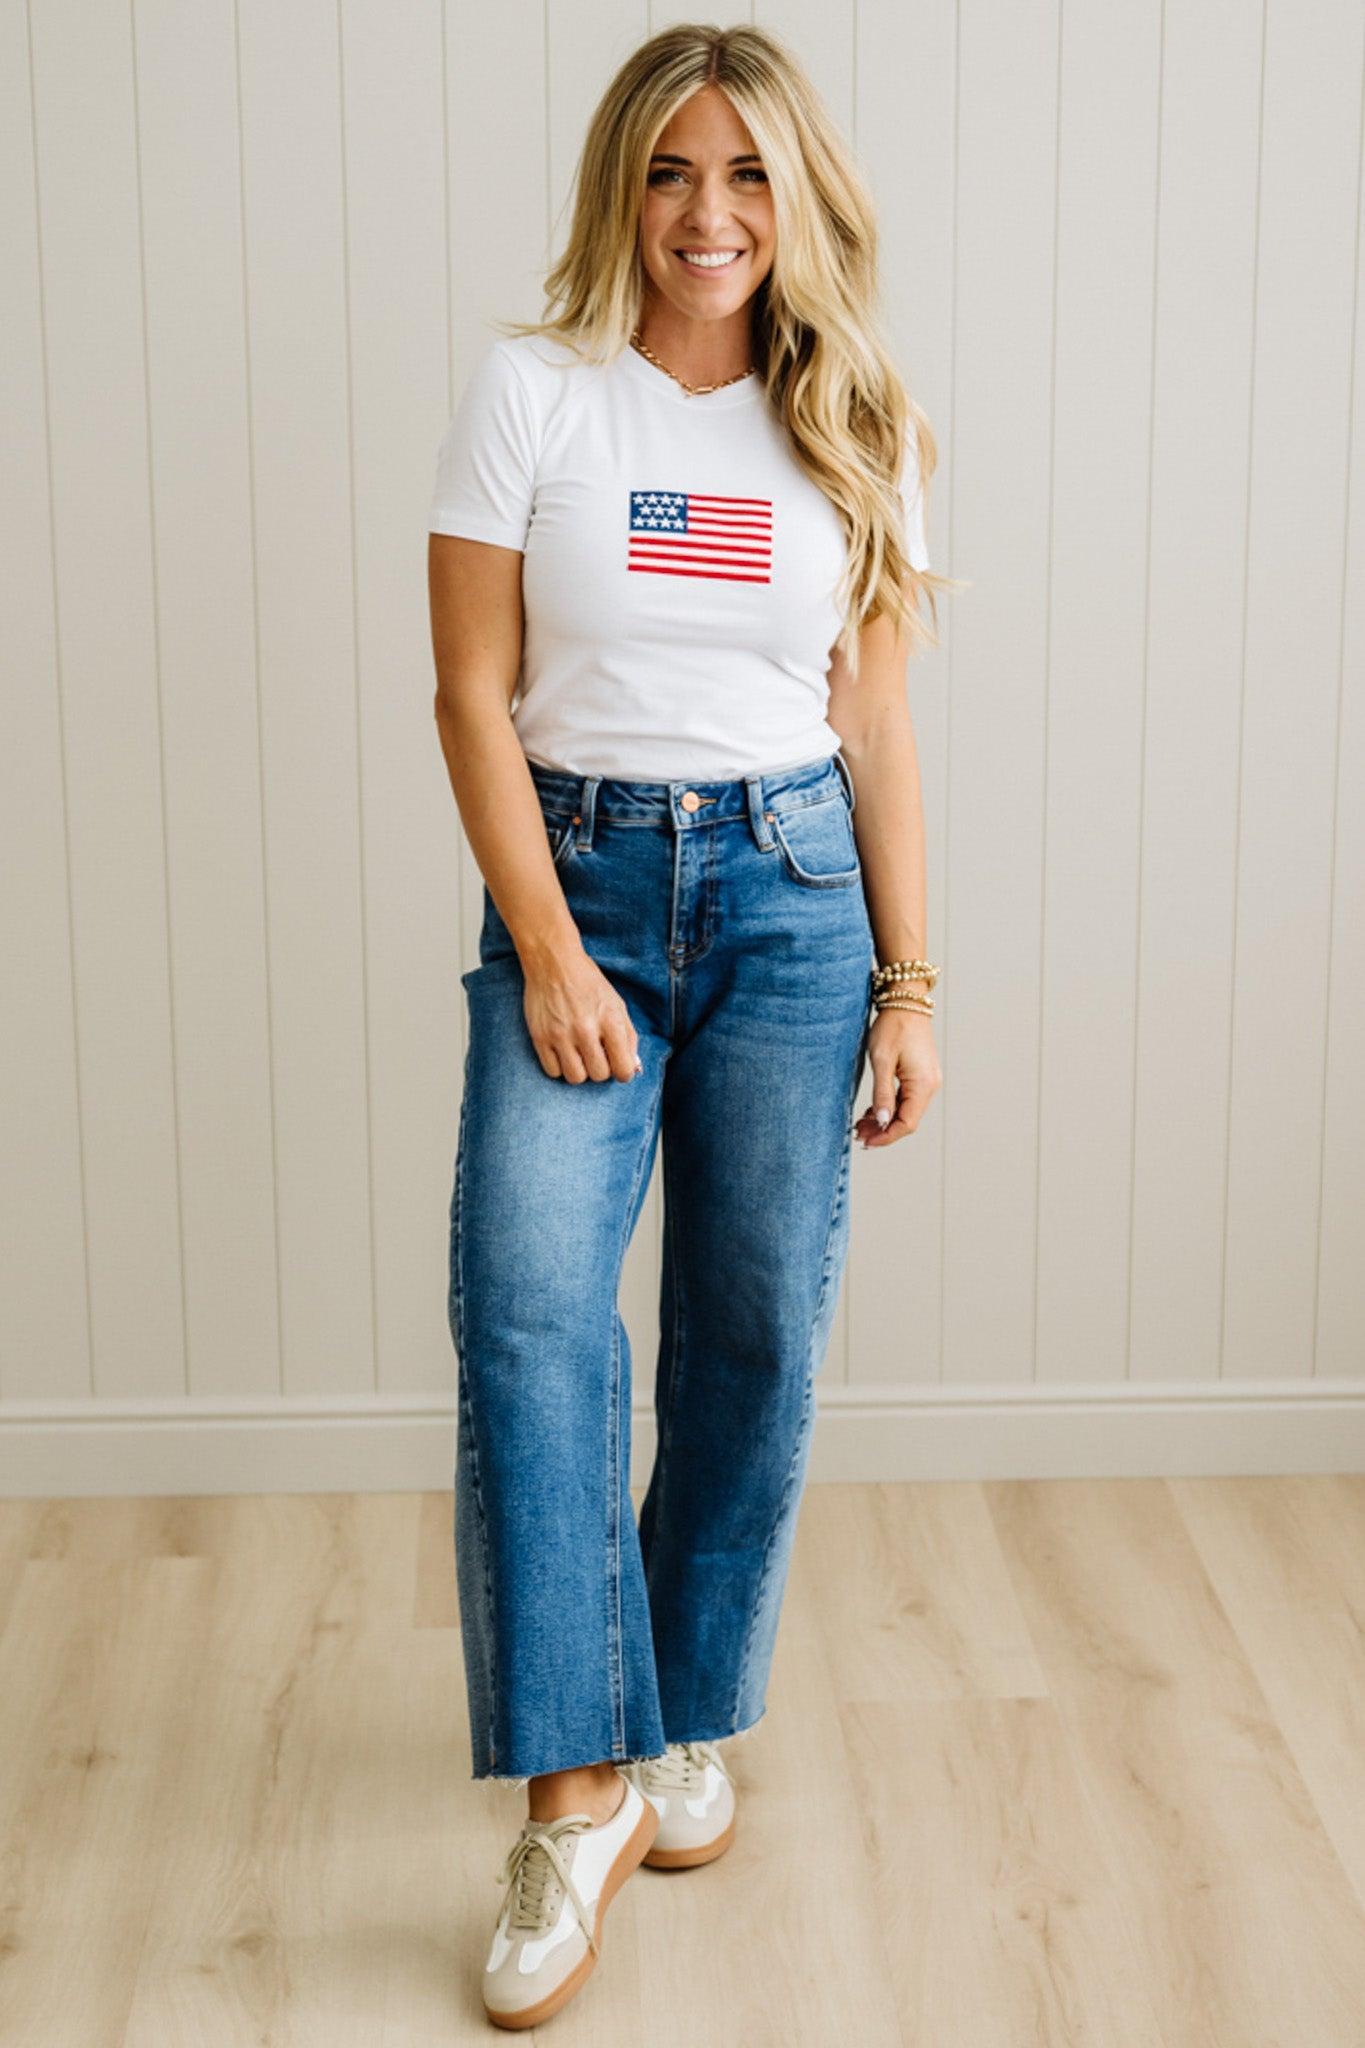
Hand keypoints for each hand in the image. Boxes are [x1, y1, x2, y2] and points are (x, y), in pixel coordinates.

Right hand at [521, 944, 642, 1084]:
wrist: (553, 962)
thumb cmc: (589, 983)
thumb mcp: (617, 1004)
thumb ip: (628, 1037)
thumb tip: (633, 1067)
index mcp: (610, 1021)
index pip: (623, 1069)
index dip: (623, 1072)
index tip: (618, 1066)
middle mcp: (586, 1030)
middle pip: (599, 1075)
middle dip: (601, 1068)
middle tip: (596, 1055)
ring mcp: (560, 1035)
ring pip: (576, 1078)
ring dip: (580, 1070)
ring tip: (579, 1055)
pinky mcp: (540, 1037)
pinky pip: (552, 1071)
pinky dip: (559, 1067)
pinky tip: (563, 1052)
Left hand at [853, 1007, 940, 1146]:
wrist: (905, 1001)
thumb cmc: (893, 1027)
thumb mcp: (882, 1061)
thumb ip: (882, 1094)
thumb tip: (883, 1122)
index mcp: (923, 1085)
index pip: (907, 1123)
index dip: (886, 1137)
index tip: (865, 1142)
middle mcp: (930, 1086)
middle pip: (907, 1120)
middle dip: (883, 1131)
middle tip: (858, 1135)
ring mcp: (927, 1081)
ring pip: (906, 1111)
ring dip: (885, 1121)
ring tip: (861, 1125)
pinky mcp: (921, 1075)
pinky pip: (906, 1100)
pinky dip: (890, 1108)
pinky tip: (872, 1112)